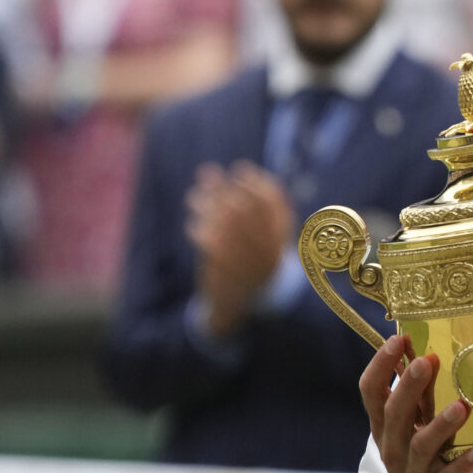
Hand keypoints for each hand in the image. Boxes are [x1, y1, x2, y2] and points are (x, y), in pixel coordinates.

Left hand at [186, 161, 293, 336]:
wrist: (236, 303)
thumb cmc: (245, 259)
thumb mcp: (256, 234)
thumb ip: (239, 204)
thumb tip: (210, 171)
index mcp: (280, 239)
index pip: (273, 201)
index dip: (256, 180)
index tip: (240, 169)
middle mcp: (267, 249)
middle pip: (244, 207)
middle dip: (224, 186)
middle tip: (207, 174)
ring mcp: (247, 260)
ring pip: (224, 222)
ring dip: (207, 205)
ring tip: (194, 198)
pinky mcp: (225, 271)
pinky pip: (210, 242)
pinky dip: (199, 230)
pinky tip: (192, 227)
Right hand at [361, 333, 472, 472]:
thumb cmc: (425, 468)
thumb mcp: (415, 432)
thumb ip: (419, 400)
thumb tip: (425, 351)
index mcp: (386, 429)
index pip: (371, 392)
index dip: (380, 365)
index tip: (398, 338)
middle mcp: (394, 448)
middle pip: (394, 414)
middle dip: (409, 387)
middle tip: (427, 360)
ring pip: (422, 446)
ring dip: (441, 425)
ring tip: (462, 406)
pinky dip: (467, 463)